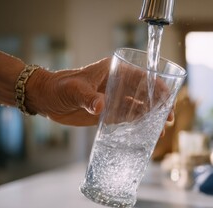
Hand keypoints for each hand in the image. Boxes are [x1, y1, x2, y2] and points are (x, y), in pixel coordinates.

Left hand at [26, 58, 174, 132]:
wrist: (45, 99)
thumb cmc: (58, 87)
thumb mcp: (73, 90)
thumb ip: (88, 98)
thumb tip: (101, 107)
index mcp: (114, 70)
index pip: (143, 77)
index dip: (157, 89)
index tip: (167, 102)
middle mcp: (118, 83)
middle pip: (146, 93)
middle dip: (159, 106)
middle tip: (167, 121)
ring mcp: (114, 98)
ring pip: (139, 107)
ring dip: (151, 118)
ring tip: (159, 131)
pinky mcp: (109, 112)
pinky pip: (128, 117)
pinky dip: (138, 124)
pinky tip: (146, 133)